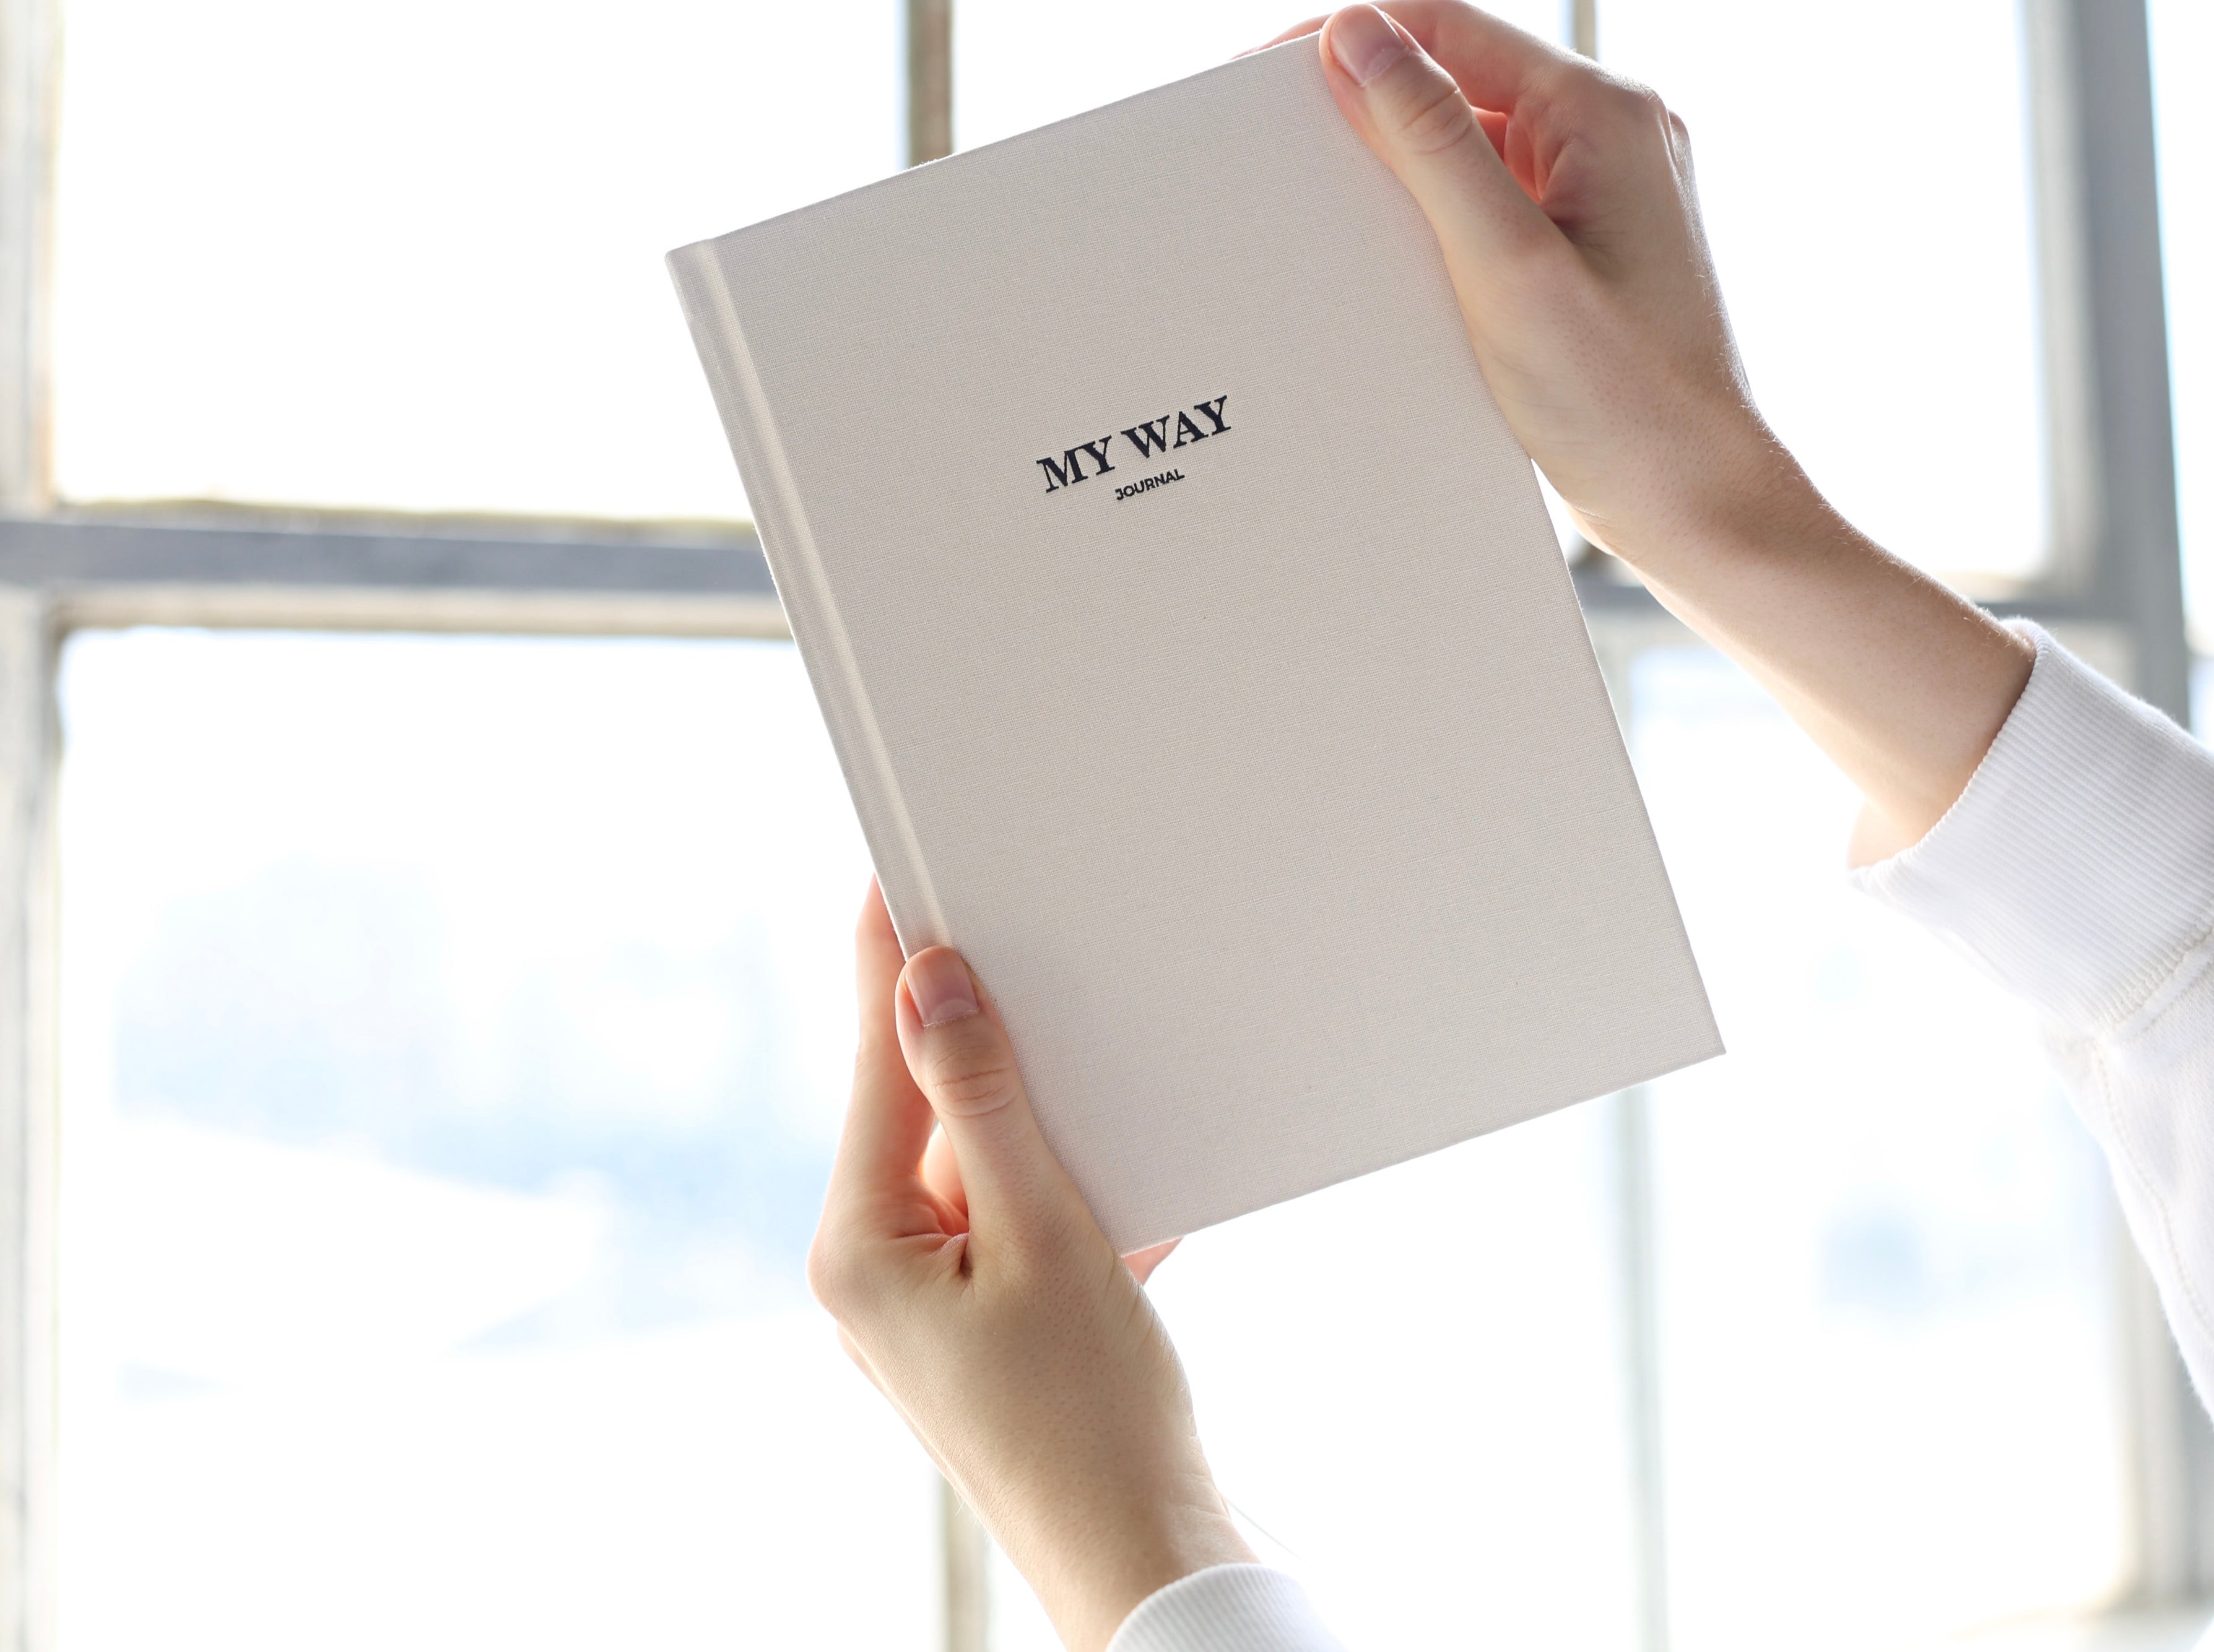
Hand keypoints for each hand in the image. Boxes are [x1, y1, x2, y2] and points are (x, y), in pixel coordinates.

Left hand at [807, 883, 1254, 1650]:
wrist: (1140, 1551)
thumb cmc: (1091, 1416)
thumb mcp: (1044, 1232)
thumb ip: (984, 1101)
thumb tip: (930, 985)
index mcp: (859, 1251)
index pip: (875, 1070)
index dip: (893, 968)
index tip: (892, 876)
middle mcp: (872, 1274)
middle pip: (926, 1113)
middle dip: (990, 1054)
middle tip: (1021, 954)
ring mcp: (922, 1305)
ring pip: (979, 1164)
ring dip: (1043, 1134)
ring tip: (1093, 1111)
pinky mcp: (977, 1322)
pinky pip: (1010, 1219)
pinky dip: (1066, 1198)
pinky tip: (1122, 1205)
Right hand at [1284, 0, 2033, 855]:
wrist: (1702, 506)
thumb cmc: (1620, 400)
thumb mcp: (1504, 263)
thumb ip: (1430, 141)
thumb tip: (1357, 32)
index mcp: (1603, 115)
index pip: (1452, 26)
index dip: (1354, 36)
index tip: (1267, 69)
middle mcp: (1613, 136)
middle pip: (1461, 80)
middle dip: (1368, 106)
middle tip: (1279, 144)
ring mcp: (1607, 194)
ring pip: (1473, 147)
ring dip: (1398, 171)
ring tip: (1325, 211)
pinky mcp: (1592, 251)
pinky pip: (1494, 206)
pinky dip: (1434, 224)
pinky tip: (1389, 269)